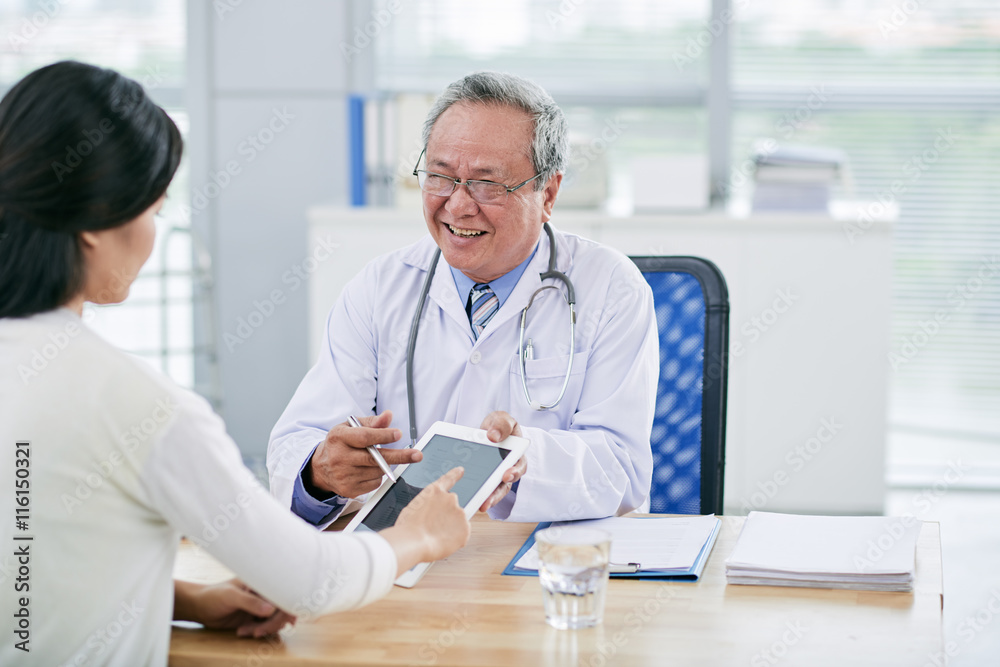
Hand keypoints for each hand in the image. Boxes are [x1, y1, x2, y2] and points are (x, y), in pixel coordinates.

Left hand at [173, 579, 295, 638]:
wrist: (199, 607)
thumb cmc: (213, 595)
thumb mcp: (231, 596)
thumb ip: (251, 602)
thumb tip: (271, 609)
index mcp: (261, 582)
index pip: (281, 592)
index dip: (288, 605)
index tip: (290, 620)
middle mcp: (263, 593)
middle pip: (280, 610)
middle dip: (271, 624)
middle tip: (257, 633)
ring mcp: (259, 606)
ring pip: (273, 620)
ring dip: (263, 629)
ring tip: (244, 631)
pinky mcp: (254, 617)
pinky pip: (264, 626)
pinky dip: (257, 632)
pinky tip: (243, 632)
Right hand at [306, 410, 421, 497]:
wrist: (321, 467)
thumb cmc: (341, 443)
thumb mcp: (351, 427)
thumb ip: (371, 422)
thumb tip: (389, 416)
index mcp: (339, 438)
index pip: (364, 437)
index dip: (383, 436)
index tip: (398, 434)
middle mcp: (339, 458)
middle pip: (374, 458)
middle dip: (399, 456)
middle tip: (417, 455)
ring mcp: (343, 476)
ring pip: (377, 471)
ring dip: (386, 464)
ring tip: (379, 458)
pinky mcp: (349, 490)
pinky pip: (374, 483)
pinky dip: (378, 476)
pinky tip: (369, 470)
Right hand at [380, 467, 470, 574]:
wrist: (412, 542)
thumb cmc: (407, 528)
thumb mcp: (413, 508)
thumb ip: (428, 506)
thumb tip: (430, 513)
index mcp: (435, 491)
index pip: (448, 479)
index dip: (455, 474)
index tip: (461, 470)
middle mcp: (451, 498)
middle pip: (452, 508)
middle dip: (446, 517)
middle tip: (433, 528)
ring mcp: (460, 513)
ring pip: (457, 522)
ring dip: (450, 528)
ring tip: (434, 536)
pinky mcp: (466, 528)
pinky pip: (462, 534)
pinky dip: (455, 539)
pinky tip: (442, 541)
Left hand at [478, 411, 526, 511]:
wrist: (486, 430)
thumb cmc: (497, 425)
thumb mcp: (501, 418)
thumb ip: (502, 424)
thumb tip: (493, 435)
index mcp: (516, 454)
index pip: (518, 466)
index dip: (514, 472)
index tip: (506, 475)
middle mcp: (507, 468)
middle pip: (505, 484)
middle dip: (497, 493)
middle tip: (488, 499)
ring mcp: (494, 476)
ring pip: (493, 492)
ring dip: (487, 499)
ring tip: (478, 505)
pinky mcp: (482, 480)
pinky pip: (480, 489)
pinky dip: (475, 494)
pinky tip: (467, 497)